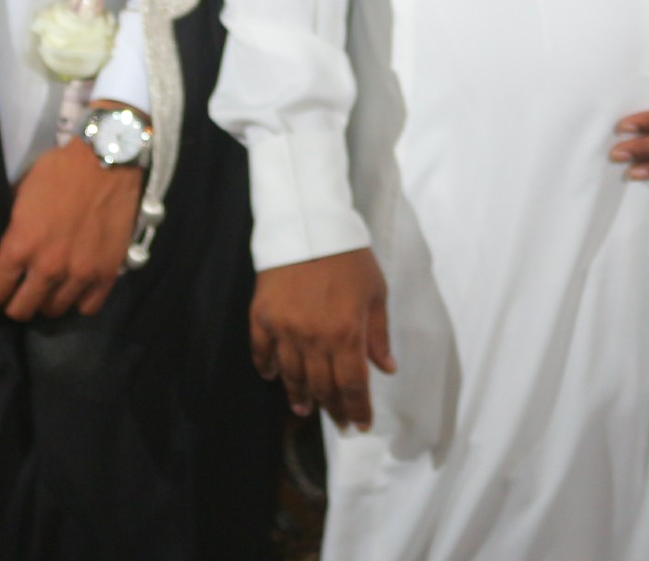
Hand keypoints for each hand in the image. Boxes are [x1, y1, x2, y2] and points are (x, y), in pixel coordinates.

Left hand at [0, 131, 143, 320]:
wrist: (108, 159)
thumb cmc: (60, 170)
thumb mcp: (21, 194)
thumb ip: (10, 228)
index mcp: (20, 245)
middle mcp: (48, 267)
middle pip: (21, 310)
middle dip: (13, 303)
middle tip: (18, 292)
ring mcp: (80, 273)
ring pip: (53, 311)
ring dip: (46, 301)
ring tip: (48, 289)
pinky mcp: (107, 273)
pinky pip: (87, 307)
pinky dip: (78, 301)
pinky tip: (75, 287)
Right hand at [250, 248, 394, 429]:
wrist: (309, 224)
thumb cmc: (350, 257)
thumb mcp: (375, 292)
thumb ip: (379, 334)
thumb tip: (386, 368)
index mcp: (347, 334)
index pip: (353, 384)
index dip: (357, 408)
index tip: (361, 424)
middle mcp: (314, 339)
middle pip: (322, 385)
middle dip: (332, 407)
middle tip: (336, 421)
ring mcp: (284, 329)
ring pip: (292, 375)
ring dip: (299, 395)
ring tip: (304, 409)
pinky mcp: (262, 316)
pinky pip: (261, 351)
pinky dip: (267, 367)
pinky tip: (273, 377)